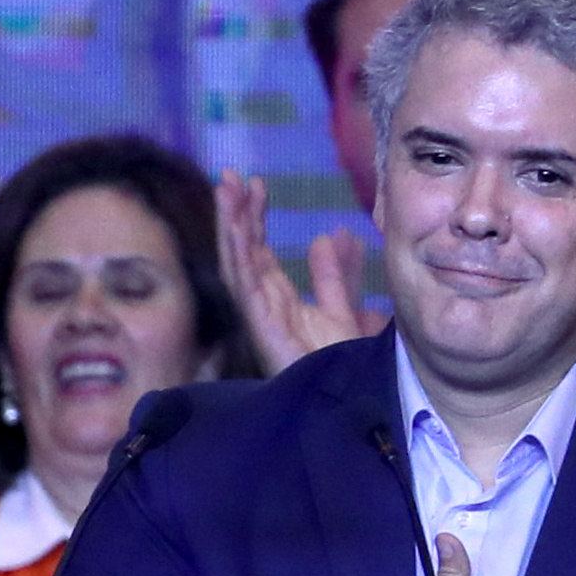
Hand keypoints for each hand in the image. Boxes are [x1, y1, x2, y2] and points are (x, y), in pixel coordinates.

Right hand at [215, 169, 384, 374]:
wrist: (349, 400)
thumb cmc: (341, 367)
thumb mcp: (343, 311)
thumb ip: (334, 277)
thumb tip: (328, 237)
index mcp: (279, 302)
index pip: (259, 252)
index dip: (254, 219)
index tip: (255, 185)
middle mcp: (263, 307)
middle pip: (242, 252)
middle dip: (234, 214)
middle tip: (231, 176)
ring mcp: (259, 317)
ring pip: (236, 262)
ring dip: (229, 224)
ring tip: (226, 186)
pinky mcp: (261, 327)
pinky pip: (244, 283)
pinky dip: (237, 252)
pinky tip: (235, 224)